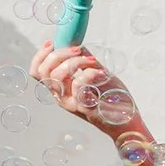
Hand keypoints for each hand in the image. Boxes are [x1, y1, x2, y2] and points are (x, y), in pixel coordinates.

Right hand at [29, 42, 145, 142]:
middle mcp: (61, 97)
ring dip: (75, 61)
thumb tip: (78, 45)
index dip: (40, 56)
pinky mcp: (84, 107)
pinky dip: (89, 73)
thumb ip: (86, 62)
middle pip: (44, 72)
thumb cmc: (113, 99)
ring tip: (92, 61)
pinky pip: (79, 85)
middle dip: (59, 54)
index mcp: (60, 89)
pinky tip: (102, 73)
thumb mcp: (98, 76)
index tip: (52, 43)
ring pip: (57, 76)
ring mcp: (71, 103)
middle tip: (77, 49)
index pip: (37, 72)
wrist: (127, 122)